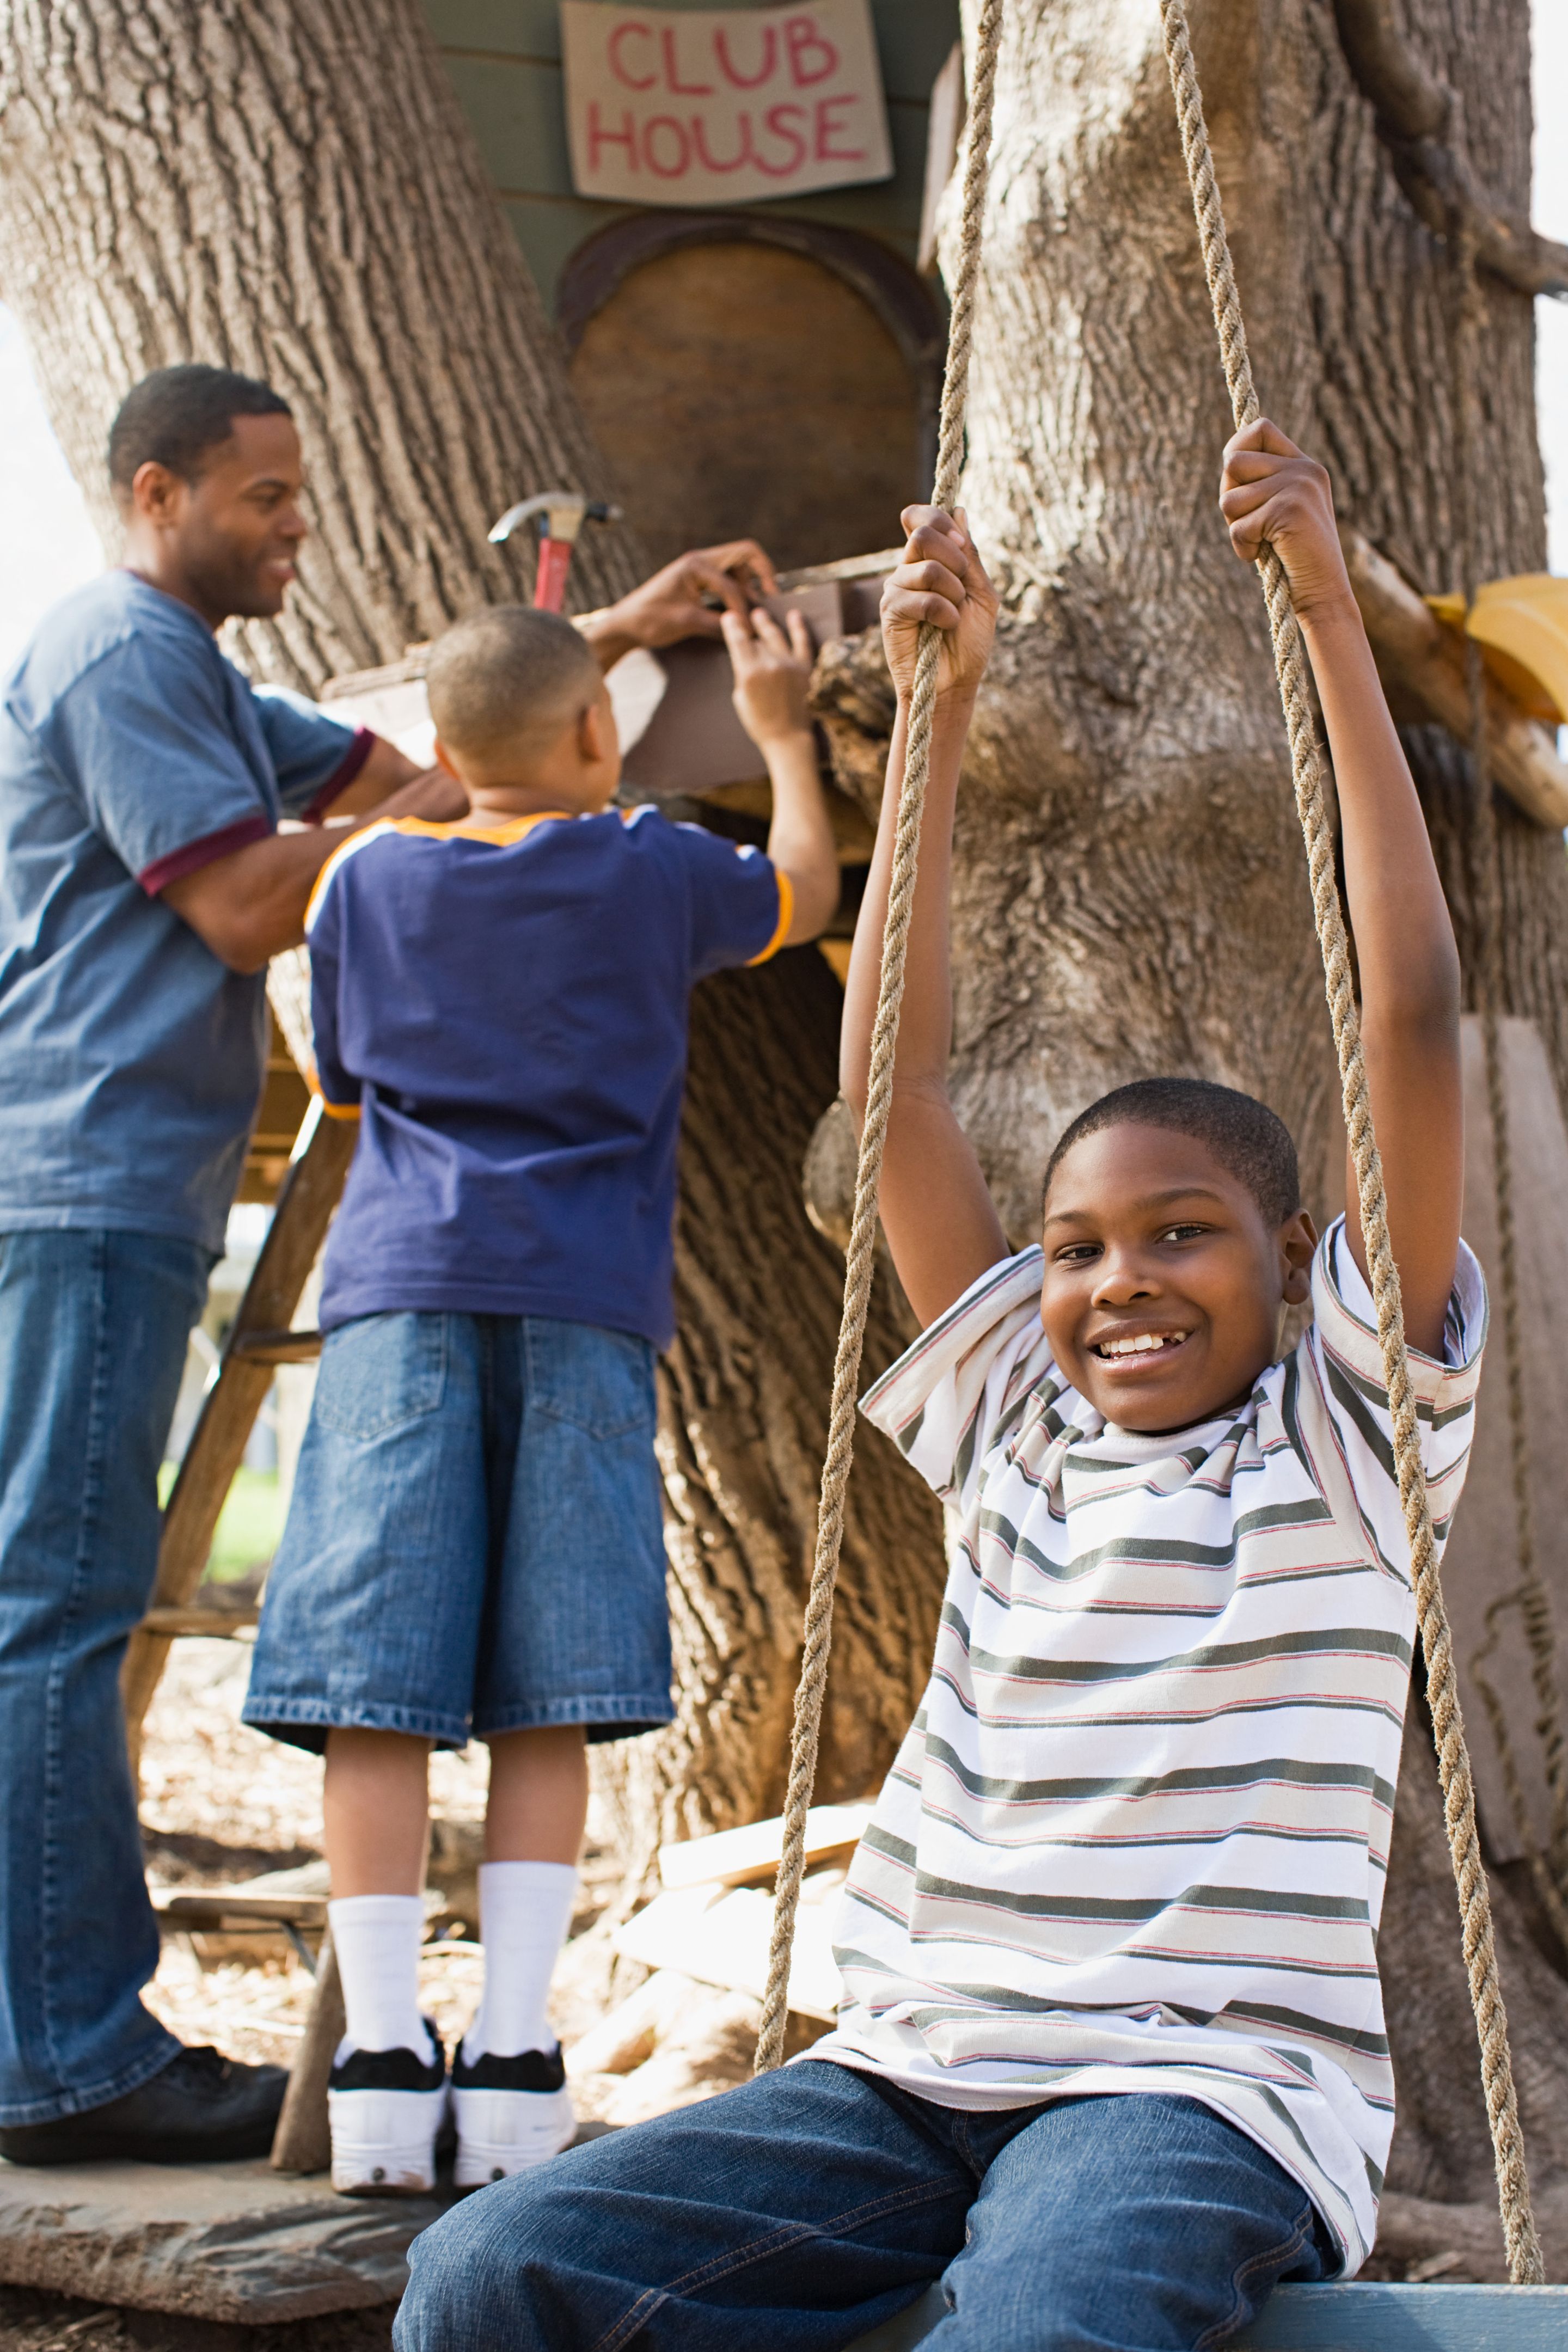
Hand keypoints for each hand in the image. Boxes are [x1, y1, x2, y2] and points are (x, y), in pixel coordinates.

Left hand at [585, 539, 779, 665]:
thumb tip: (749, 632)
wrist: (625, 625)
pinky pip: (727, 578)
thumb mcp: (687, 623)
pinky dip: (738, 590)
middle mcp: (700, 560)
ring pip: (738, 565)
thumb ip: (720, 625)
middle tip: (771, 596)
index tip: (747, 631)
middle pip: (745, 553)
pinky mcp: (698, 580)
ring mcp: (699, 568)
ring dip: (750, 582)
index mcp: (696, 565)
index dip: (742, 609)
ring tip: (755, 607)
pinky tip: (739, 610)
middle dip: (762, 573)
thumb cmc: (650, 621)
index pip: (732, 583)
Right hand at [723, 605, 814, 747]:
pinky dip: (799, 627)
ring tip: (760, 614)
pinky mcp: (806, 668)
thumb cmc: (760, 724)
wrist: (789, 739)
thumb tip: (745, 656)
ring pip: (776, 636)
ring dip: (767, 624)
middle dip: (748, 626)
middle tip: (742, 615)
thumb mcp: (741, 699)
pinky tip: (795, 615)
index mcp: (749, 673)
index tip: (729, 617)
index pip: (738, 641)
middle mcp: (769, 664)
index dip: (732, 626)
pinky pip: (802, 642)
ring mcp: (789, 664)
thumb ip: (742, 674)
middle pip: (757, 639)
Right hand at [881, 507, 997, 706]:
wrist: (954, 683)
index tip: (960, 541)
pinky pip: (920, 597)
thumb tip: (959, 511)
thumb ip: (970, 555)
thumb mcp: (981, 593)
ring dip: (953, 592)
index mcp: (930, 559)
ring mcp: (896, 589)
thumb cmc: (969, 642)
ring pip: (925, 566)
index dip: (939, 519)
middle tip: (962, 587)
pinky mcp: (890, 611)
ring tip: (954, 616)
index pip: (920, 517)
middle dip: (954, 557)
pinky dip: (943, 612)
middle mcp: (909, 569)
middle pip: (922, 532)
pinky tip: (945, 627)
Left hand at [1219, 420, 1354, 619]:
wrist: (1323, 591)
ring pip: (1229, 498)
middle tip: (1251, 524)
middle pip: (1233, 462)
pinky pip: (1239, 527)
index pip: (1259, 428)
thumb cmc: (1293, 557)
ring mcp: (1298, 487)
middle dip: (1229, 498)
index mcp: (1303, 464)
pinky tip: (1265, 554)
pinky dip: (1243, 548)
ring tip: (1262, 541)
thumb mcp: (1277, 509)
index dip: (1236, 448)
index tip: (1237, 481)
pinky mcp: (1289, 510)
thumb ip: (1259, 482)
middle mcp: (1303, 469)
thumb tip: (1229, 459)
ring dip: (1235, 527)